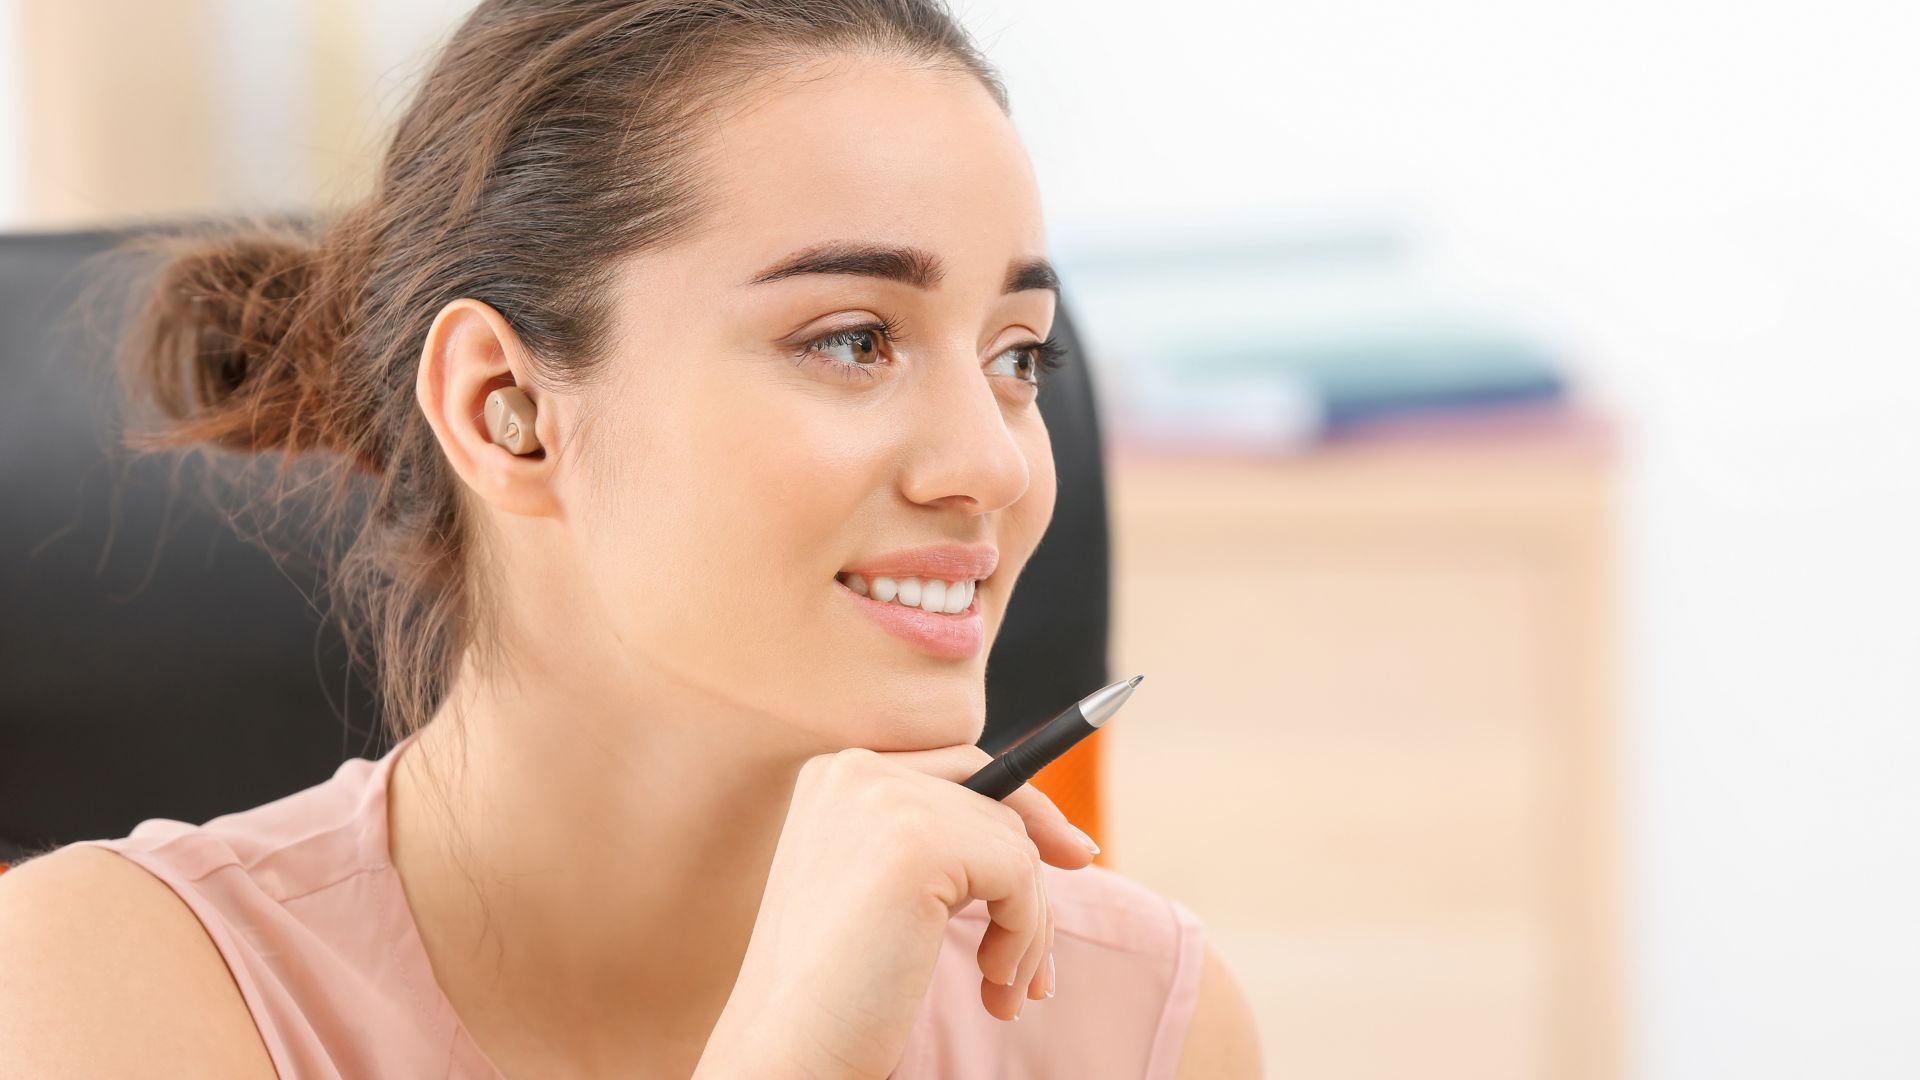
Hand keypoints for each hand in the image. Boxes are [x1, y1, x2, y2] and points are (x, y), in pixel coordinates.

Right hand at [694, 743, 1098, 1078]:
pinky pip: (1021, 874)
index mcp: (838, 773)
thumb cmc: (835, 989)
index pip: (964, 765)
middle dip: (1038, 872)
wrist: (789, 1046)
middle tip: (1051, 946)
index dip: (1025, 809)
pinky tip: (992, 985)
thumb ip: (945, 840)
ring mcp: (886, 799)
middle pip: (998, 800)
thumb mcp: (885, 888)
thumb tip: (1060, 837)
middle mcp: (856, 769)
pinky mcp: (918, 843)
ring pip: (1016, 844)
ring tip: (1001, 987)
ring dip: (1029, 926)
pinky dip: (1025, 935)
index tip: (1071, 855)